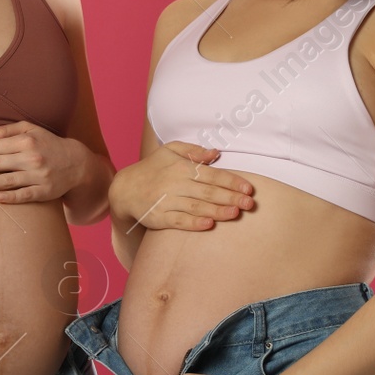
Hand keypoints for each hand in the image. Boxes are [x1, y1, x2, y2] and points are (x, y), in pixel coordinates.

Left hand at [0, 121, 85, 202]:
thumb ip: (5, 131)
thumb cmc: (48, 145)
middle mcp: (31, 157)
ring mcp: (38, 176)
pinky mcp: (45, 191)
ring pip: (6, 180)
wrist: (77, 163)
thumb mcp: (30, 130)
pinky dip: (10, 197)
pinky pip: (25, 195)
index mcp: (25, 141)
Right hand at [112, 141, 254, 231]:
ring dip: (217, 211)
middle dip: (230, 197)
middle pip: (208, 192)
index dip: (231, 181)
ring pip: (196, 207)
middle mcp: (175, 184)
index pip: (212, 175)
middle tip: (250, 204)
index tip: (248, 188)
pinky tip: (209, 224)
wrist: (125, 189)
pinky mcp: (159, 218)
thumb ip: (193, 151)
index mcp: (181, 167)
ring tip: (235, 214)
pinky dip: (194, 223)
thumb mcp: (170, 150)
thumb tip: (216, 153)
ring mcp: (166, 202)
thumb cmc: (153, 168)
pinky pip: (179, 221)